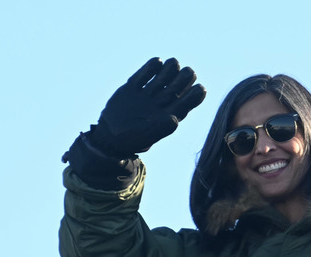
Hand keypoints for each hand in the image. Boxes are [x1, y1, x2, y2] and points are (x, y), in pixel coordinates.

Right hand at [92, 57, 206, 155]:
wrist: (110, 136)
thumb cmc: (133, 139)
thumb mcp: (149, 136)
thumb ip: (163, 127)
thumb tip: (175, 119)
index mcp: (170, 114)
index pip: (188, 101)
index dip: (196, 93)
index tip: (200, 88)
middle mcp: (161, 102)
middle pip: (179, 85)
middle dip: (185, 77)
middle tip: (188, 72)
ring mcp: (147, 94)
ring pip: (164, 76)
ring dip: (170, 68)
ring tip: (172, 64)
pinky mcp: (132, 87)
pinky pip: (144, 73)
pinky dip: (151, 66)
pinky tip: (157, 62)